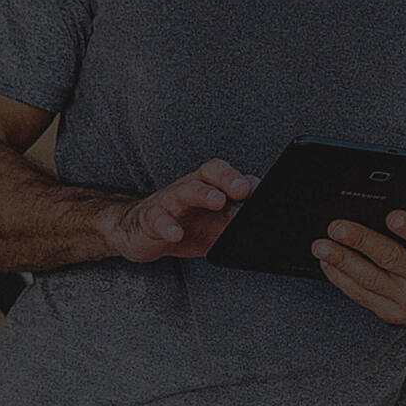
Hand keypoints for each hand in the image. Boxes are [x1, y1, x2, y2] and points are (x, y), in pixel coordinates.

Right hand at [107, 160, 257, 261]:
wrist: (140, 232)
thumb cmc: (185, 225)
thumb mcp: (217, 226)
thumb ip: (238, 220)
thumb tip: (264, 223)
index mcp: (209, 187)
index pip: (229, 175)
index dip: (245, 181)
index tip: (261, 193)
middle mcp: (190, 188)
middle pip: (209, 173)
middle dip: (228, 178)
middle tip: (242, 189)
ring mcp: (169, 202)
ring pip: (186, 190)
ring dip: (202, 193)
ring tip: (217, 200)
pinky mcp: (150, 219)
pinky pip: (157, 218)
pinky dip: (167, 225)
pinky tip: (176, 233)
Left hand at [312, 204, 405, 326]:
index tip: (392, 216)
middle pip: (390, 257)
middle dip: (360, 240)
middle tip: (336, 228)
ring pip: (369, 278)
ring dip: (341, 260)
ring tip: (321, 246)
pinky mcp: (392, 313)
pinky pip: (360, 294)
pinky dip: (340, 277)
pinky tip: (327, 262)